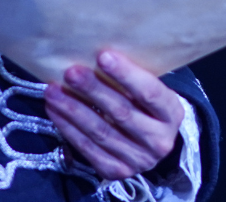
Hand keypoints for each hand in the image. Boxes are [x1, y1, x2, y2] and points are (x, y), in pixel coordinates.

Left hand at [45, 49, 184, 180]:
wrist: (154, 142)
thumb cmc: (146, 106)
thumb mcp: (150, 90)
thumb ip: (132, 78)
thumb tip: (95, 54)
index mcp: (171, 114)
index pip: (149, 92)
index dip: (125, 74)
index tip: (102, 56)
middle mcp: (159, 141)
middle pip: (121, 113)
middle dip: (93, 90)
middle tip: (71, 72)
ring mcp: (137, 159)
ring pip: (100, 132)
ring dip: (73, 110)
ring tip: (54, 91)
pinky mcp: (115, 171)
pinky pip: (87, 148)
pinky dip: (68, 128)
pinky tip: (55, 110)